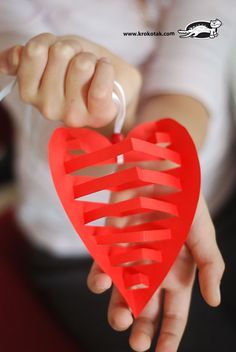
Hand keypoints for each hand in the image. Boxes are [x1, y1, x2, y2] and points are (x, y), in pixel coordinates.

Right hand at [0, 33, 140, 127]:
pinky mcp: (96, 116)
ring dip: (91, 59)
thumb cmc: (80, 73)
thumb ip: (24, 59)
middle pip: (60, 53)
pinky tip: (105, 73)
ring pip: (82, 64)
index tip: (60, 54)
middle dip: (74, 50)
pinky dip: (106, 69)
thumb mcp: (48, 60)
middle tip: (80, 65)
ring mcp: (71, 114)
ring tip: (93, 72)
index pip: (34, 50)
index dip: (51, 42)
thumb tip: (8, 59)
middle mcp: (47, 108)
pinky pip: (101, 83)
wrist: (113, 90)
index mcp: (30, 92)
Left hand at [87, 187, 224, 351]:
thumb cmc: (185, 202)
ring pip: (120, 294)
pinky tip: (102, 283)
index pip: (174, 314)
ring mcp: (131, 258)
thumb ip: (210, 266)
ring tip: (120, 318)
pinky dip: (99, 278)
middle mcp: (152, 271)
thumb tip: (214, 301)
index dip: (169, 336)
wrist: (159, 171)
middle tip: (136, 342)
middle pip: (145, 309)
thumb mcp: (203, 234)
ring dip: (117, 310)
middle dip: (140, 329)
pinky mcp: (112, 243)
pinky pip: (103, 267)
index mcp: (177, 274)